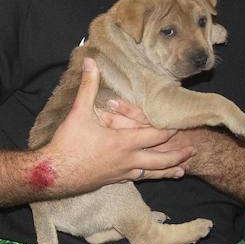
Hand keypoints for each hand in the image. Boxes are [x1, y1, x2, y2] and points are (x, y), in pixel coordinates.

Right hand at [44, 58, 191, 193]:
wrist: (53, 174)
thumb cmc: (67, 144)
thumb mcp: (78, 112)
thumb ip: (88, 86)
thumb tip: (91, 61)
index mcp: (123, 143)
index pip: (154, 136)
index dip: (168, 131)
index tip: (181, 127)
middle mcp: (127, 160)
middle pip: (160, 160)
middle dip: (176, 155)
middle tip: (191, 151)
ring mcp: (120, 174)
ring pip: (150, 173)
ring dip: (167, 171)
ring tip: (181, 171)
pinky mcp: (112, 181)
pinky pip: (136, 179)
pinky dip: (147, 177)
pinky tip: (148, 176)